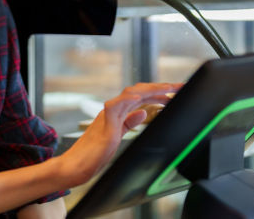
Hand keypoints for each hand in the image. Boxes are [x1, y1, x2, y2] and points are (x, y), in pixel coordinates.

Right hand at [58, 83, 181, 185]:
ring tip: (167, 89)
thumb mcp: (117, 136)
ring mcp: (107, 116)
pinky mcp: (104, 126)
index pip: (140, 97)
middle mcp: (112, 110)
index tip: (174, 92)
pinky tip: (139, 98)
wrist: (75, 166)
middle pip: (137, 91)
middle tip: (177, 87)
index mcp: (116, 113)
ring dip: (150, 90)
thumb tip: (142, 113)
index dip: (157, 93)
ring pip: (129, 94)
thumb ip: (128, 123)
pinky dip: (127, 100)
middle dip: (159, 88)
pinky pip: (114, 106)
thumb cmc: (93, 154)